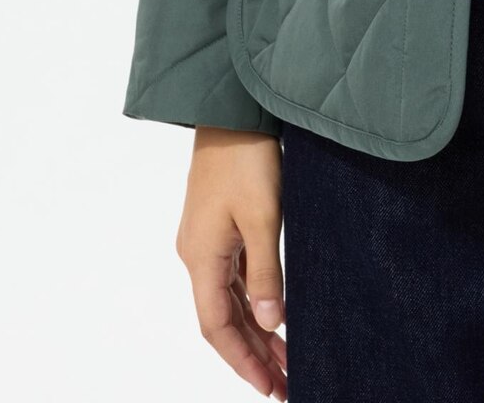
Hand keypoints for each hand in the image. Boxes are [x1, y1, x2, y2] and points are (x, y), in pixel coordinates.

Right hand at [175, 127, 288, 397]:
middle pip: (223, 319)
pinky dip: (252, 301)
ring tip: (286, 358)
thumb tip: (271, 324)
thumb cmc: (246, 157)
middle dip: (253, 354)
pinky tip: (272, 313)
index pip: (217, 328)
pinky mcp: (218, 224)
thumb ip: (266, 274)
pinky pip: (232, 276)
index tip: (270, 387)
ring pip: (228, 300)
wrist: (231, 108)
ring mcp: (206, 239)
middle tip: (286, 382)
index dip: (243, 361)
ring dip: (255, 330)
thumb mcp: (263, 217)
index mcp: (201, 257)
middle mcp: (197, 254)